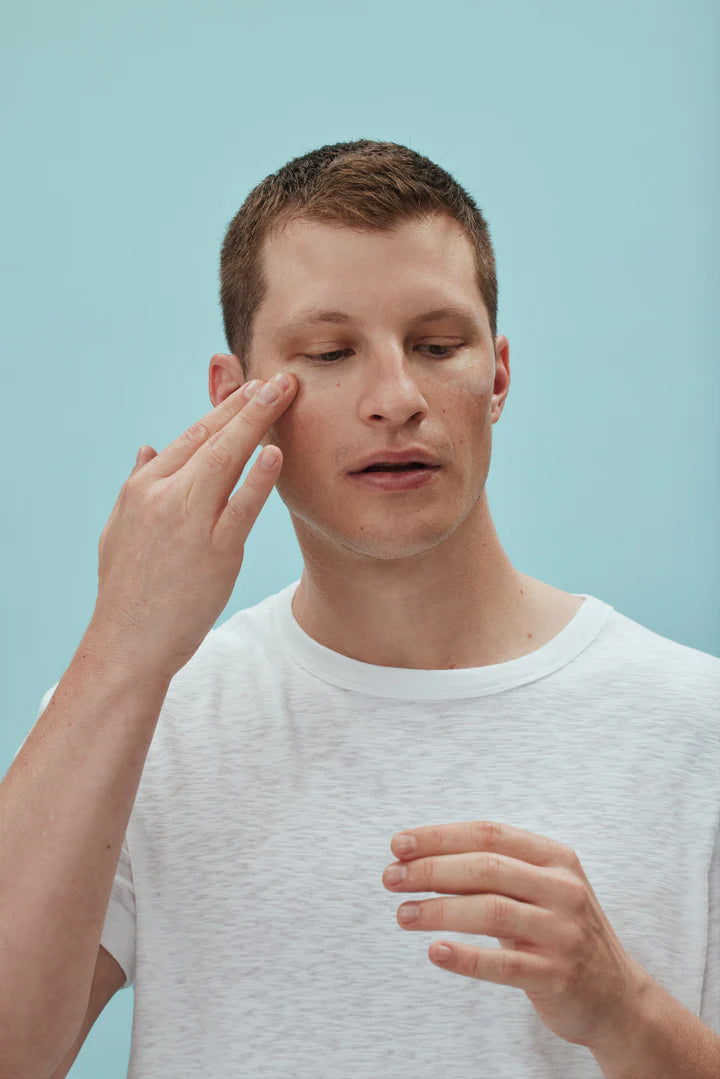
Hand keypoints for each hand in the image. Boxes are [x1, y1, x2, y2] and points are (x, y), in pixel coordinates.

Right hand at [91, 373, 297, 680]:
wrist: (129, 643)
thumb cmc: (127, 590)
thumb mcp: (120, 529)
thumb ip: (136, 484)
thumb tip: (147, 446)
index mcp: (142, 488)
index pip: (189, 438)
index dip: (222, 410)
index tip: (249, 390)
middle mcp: (163, 496)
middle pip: (210, 438)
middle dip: (245, 404)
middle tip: (278, 379)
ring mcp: (189, 522)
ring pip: (227, 460)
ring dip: (256, 422)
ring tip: (282, 394)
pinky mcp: (216, 552)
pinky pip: (242, 506)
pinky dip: (258, 477)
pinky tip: (276, 451)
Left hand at [382, 820, 649, 1048]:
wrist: (617, 997)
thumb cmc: (559, 932)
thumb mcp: (538, 889)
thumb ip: (492, 871)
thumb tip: (417, 858)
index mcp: (555, 858)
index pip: (489, 833)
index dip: (440, 836)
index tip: (399, 844)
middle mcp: (563, 889)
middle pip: (485, 867)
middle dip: (431, 870)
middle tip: (391, 878)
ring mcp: (563, 933)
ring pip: (491, 911)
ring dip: (438, 911)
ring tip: (402, 915)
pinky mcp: (558, 975)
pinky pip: (504, 964)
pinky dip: (466, 957)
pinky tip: (435, 952)